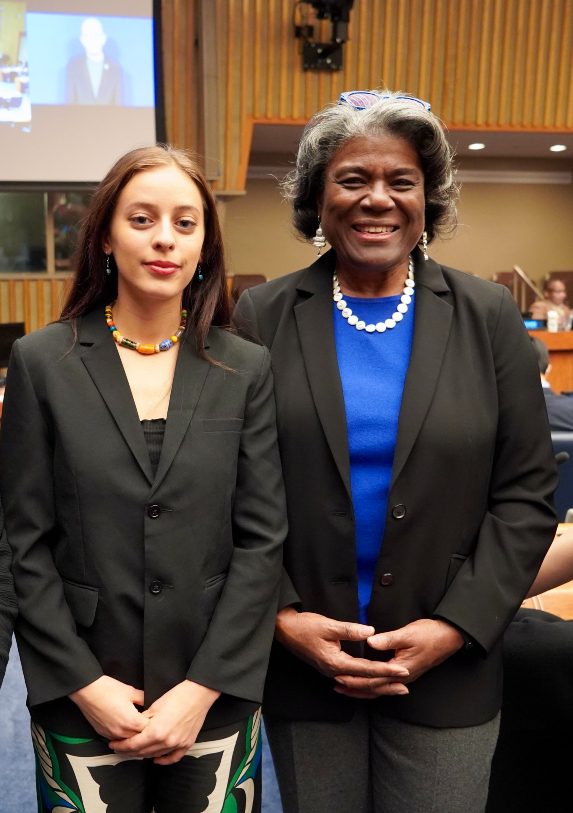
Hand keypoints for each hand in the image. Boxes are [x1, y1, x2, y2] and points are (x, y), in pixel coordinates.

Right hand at [69, 675, 146, 739]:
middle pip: (139, 738)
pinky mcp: (103, 734)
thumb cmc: (107, 689)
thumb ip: (143, 698)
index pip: (149, 729)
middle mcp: (122, 731)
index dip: (153, 724)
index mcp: (132, 721)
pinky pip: (117, 739)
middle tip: (147, 724)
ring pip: (127, 742)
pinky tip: (125, 729)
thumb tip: (149, 702)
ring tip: (137, 728)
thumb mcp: (131, 691)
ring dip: (133, 737)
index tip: (155, 720)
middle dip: (145, 732)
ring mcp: (112, 734)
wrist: (87, 691)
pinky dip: (122, 737)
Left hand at [109, 680, 220, 764]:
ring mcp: (178, 744)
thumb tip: (134, 728)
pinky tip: (156, 759)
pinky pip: (173, 758)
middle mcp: (166, 741)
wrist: (198, 694)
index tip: (114, 744)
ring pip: (155, 755)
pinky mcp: (187, 744)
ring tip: (134, 751)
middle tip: (120, 748)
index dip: (121, 745)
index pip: (134, 744)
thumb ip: (143, 720)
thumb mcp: (155, 706)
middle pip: (143, 752)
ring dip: (143, 754)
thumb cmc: (178, 696)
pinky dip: (163, 760)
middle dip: (129, 751)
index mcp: (156, 731)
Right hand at [276, 608, 408, 692]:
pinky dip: (366, 682)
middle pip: (365, 682)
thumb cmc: (305, 626)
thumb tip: (371, 632)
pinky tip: (373, 683)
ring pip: (359, 683)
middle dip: (386, 684)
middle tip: (406, 686)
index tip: (403, 671)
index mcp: (336, 663)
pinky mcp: (331, 668)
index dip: (386, 670)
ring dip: (378, 685)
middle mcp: (335, 672)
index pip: (367, 669)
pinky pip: (352, 680)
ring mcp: (332, 672)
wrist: (285, 630)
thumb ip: (350, 630)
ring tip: (395, 687)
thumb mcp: (328, 625)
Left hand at [334, 618, 463, 698]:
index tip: (339, 677)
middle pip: (374, 689)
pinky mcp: (406, 672)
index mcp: (400, 670)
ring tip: (346, 688)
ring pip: (380, 689)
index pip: (373, 680)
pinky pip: (386, 684)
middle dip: (355, 688)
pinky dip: (373, 685)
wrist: (449, 637)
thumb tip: (370, 642)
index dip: (355, 679)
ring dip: (363, 689)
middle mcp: (402, 678)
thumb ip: (388, 640)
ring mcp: (405, 677)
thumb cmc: (429, 635)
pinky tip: (367, 682)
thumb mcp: (407, 634)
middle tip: (337, 686)